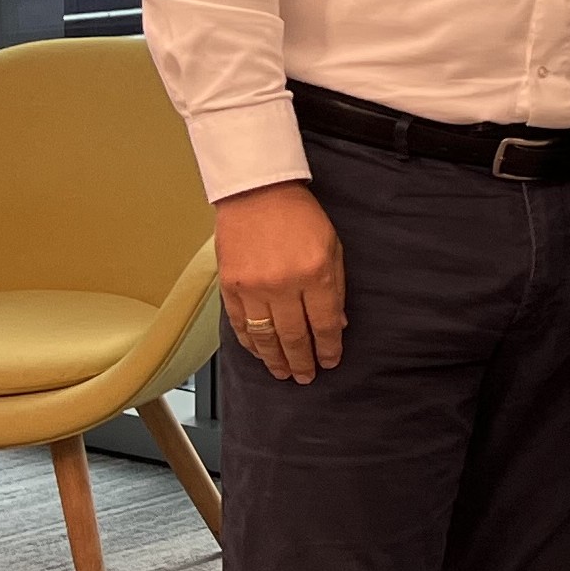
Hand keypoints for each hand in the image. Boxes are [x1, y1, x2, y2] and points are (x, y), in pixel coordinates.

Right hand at [216, 181, 346, 383]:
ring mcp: (254, 287)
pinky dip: (250, 342)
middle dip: (302, 361)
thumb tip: (338, 323)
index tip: (331, 361)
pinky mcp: (230, 286)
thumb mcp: (332, 246)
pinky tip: (259, 353)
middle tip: (306, 377)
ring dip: (275, 359)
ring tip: (283, 373)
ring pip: (266, 337)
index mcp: (315, 273)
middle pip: (295, 336)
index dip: (329, 348)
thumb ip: (336, 286)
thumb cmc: (300, 216)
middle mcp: (284, 284)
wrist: (257, 193)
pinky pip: (241, 324)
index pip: (325, 323)